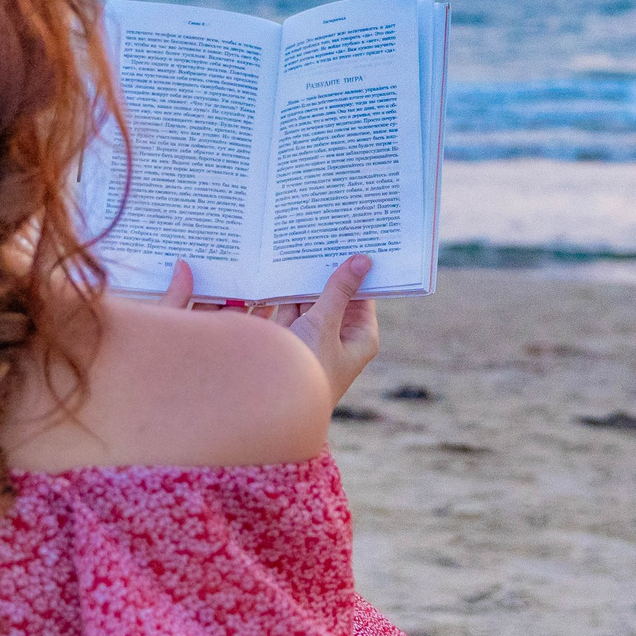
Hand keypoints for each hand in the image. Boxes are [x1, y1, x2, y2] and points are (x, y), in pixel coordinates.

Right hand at [154, 256, 380, 403]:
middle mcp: (339, 335)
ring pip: (311, 298)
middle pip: (337, 293)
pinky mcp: (288, 336)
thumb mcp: (324, 325)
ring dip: (306, 276)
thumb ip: (338, 291)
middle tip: (327, 229)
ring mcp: (313, 336)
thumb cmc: (308, 371)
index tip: (356, 236)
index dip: (361, 267)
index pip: (365, 293)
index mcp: (360, 336)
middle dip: (329, 267)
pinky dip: (285, 288)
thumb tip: (362, 260)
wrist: (271, 406)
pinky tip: (280, 262)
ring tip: (303, 239)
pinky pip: (289, 306)